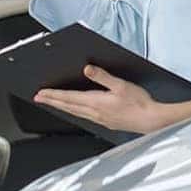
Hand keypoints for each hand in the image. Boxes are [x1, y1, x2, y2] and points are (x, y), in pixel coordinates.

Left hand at [34, 65, 190, 133]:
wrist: (152, 121)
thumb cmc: (139, 103)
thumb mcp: (121, 85)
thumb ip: (103, 77)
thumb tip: (87, 69)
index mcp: (96, 102)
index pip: (69, 98)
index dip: (53, 95)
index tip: (41, 93)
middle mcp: (95, 112)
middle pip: (68, 106)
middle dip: (52, 101)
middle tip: (38, 98)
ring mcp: (100, 119)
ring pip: (75, 112)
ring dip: (61, 107)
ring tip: (51, 103)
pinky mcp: (106, 122)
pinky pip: (84, 116)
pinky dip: (73, 111)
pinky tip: (74, 110)